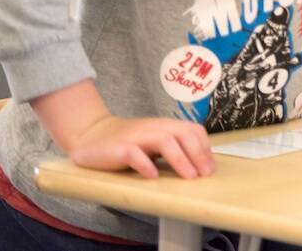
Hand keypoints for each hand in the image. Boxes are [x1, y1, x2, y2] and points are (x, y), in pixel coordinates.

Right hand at [69, 115, 214, 179]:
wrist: (91, 135)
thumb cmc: (127, 141)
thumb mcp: (153, 140)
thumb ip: (173, 147)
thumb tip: (199, 165)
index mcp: (165, 126)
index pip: (192, 130)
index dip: (205, 147)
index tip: (210, 167)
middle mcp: (154, 128)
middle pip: (183, 133)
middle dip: (198, 154)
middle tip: (205, 174)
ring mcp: (136, 137)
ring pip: (164, 141)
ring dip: (180, 159)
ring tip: (189, 176)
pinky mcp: (119, 148)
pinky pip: (134, 154)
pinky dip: (146, 164)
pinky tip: (153, 176)